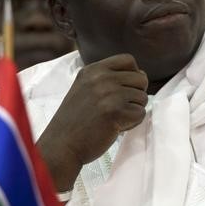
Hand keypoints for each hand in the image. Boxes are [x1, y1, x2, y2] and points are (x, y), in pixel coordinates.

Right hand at [36, 53, 148, 190]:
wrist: (61, 145)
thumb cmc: (75, 120)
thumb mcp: (85, 88)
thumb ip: (108, 79)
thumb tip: (142, 74)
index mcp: (93, 70)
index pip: (128, 60)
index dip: (133, 74)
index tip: (124, 90)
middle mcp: (101, 78)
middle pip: (140, 79)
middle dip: (135, 95)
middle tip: (118, 109)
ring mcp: (109, 94)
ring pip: (143, 97)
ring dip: (132, 111)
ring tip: (113, 119)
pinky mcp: (116, 112)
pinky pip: (140, 114)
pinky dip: (131, 124)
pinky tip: (114, 128)